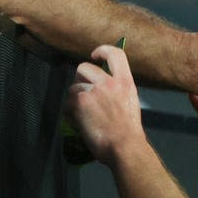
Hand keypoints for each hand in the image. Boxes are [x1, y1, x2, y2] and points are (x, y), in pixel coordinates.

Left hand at [66, 45, 143, 164]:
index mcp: (125, 82)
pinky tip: (78, 122)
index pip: (115, 54)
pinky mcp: (80, 103)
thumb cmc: (128, 131)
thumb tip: (101, 89)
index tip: (95, 56)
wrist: (124, 146)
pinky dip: (69, 113)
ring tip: (81, 114)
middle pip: (84, 67)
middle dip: (79, 79)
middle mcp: (109, 82)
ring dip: (74, 99)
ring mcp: (94, 91)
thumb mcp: (130, 102)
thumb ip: (117, 91)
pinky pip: (67, 103)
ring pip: (73, 87)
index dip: (102, 51)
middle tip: (82, 92)